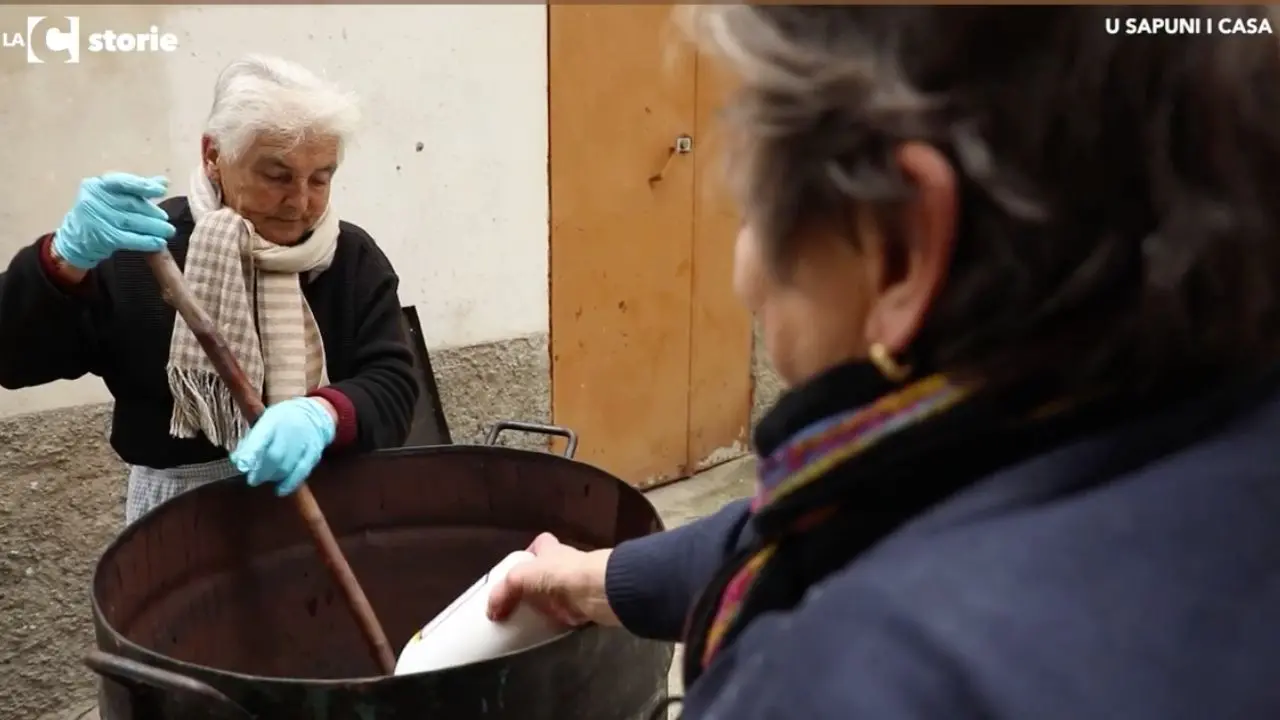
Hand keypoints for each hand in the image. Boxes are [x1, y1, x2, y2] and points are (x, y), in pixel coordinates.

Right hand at [52, 173, 174, 269]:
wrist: (77, 238)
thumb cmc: (102, 213)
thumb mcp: (115, 196)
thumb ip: (138, 188)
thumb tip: (164, 182)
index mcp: (98, 185)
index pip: (124, 183)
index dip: (144, 186)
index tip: (162, 190)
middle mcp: (94, 199)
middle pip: (130, 204)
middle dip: (151, 211)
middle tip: (165, 218)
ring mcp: (96, 219)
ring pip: (131, 222)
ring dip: (153, 227)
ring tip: (168, 231)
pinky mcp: (101, 237)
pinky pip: (128, 239)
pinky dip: (146, 241)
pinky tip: (159, 243)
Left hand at [230, 397, 336, 495]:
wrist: (313, 414)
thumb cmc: (281, 421)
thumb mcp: (264, 422)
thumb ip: (250, 441)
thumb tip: (237, 461)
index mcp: (273, 421)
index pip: (260, 437)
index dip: (250, 452)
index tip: (241, 465)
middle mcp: (290, 430)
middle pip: (274, 456)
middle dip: (261, 472)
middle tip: (252, 480)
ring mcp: (304, 442)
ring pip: (287, 466)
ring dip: (273, 477)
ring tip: (266, 478)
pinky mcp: (313, 453)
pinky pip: (302, 471)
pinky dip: (289, 483)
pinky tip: (280, 490)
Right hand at [486, 532, 619, 628]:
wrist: (597, 592)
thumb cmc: (560, 574)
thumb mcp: (521, 576)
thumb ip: (504, 591)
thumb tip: (492, 612)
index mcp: (551, 550)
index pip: (539, 545)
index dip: (529, 555)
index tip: (517, 573)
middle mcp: (566, 564)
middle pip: (548, 572)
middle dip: (536, 587)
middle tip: (518, 605)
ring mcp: (577, 585)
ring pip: (558, 594)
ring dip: (547, 607)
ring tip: (527, 623)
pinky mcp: (585, 605)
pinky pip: (567, 615)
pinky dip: (557, 624)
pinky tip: (545, 634)